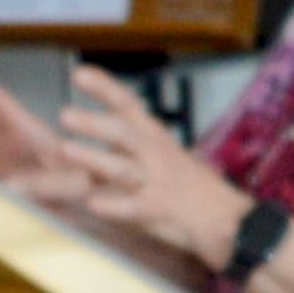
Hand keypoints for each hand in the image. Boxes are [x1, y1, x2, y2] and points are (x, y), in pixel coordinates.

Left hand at [44, 68, 242, 259]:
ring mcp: (158, 182)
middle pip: (123, 134)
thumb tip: (93, 135)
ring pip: (123, 168)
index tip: (79, 74)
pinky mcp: (161, 211)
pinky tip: (95, 204)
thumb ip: (128, 146)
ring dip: (95, 158)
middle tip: (64, 116)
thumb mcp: (162, 156)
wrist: (228, 218)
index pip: (128, 105)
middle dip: (94, 124)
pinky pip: (136, 208)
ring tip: (67, 150)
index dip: (104, 88)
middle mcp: (154, 154)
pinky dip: (115, 206)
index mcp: (154, 137)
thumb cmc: (190, 187)